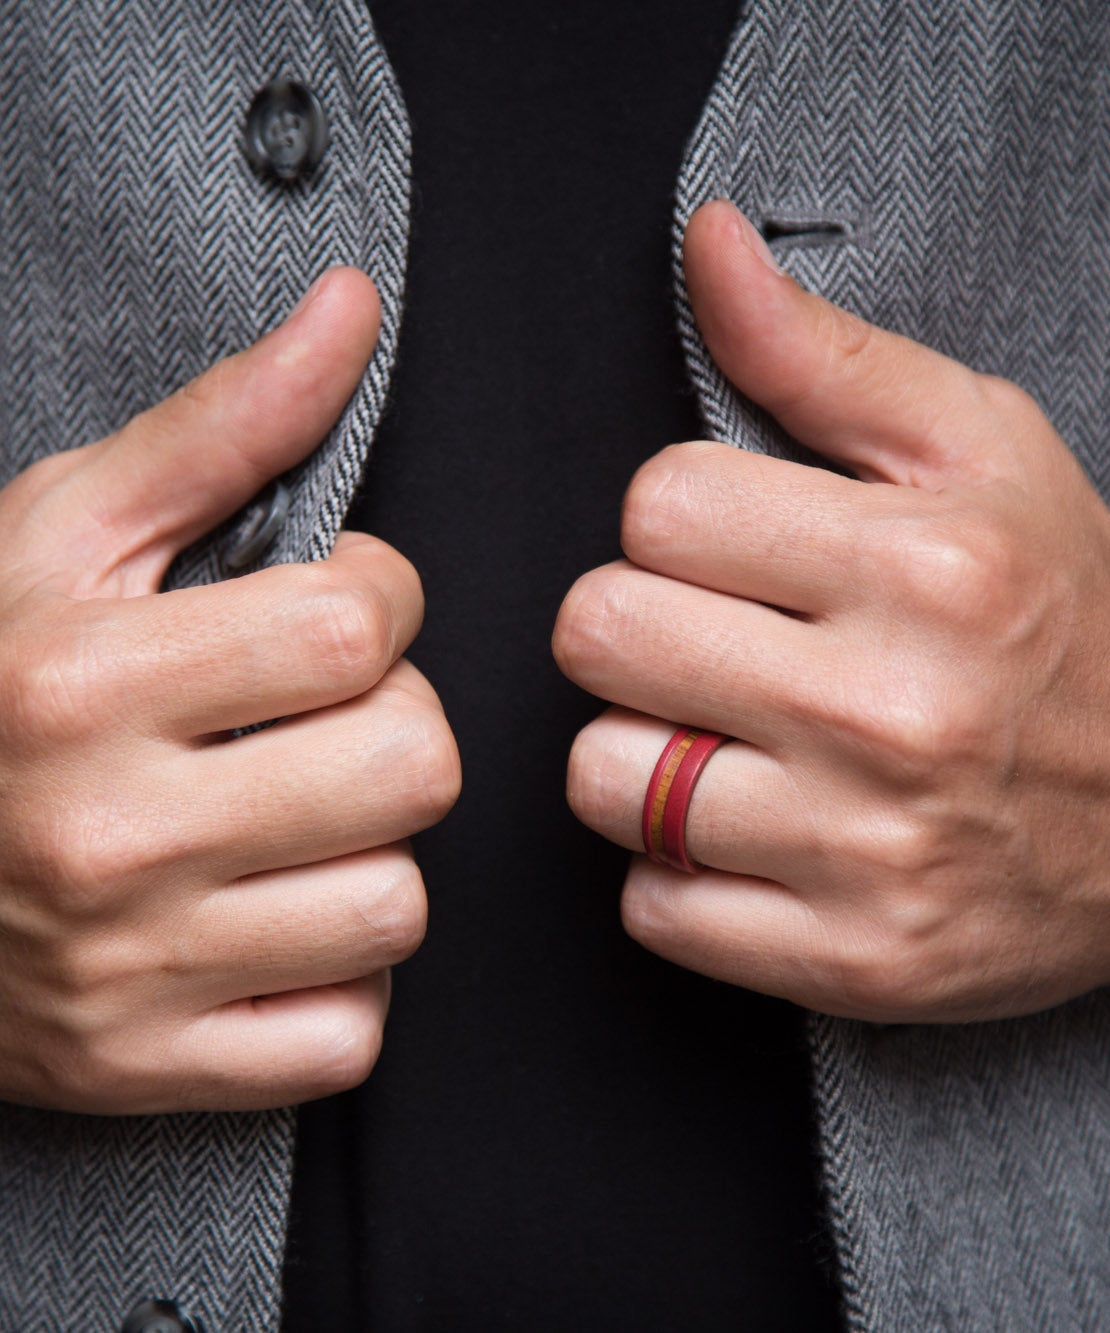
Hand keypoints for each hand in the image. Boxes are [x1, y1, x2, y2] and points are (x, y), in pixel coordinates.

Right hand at [0, 269, 459, 1112]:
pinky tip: (272, 925)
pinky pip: (346, 1040)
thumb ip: (227, 422)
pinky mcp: (147, 1069)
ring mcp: (130, 974)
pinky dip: (337, 985)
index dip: (381, 600)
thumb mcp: (68, 531)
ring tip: (294, 820)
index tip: (336, 608)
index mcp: (85, 681)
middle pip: (412, 765)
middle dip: (395, 725)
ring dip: (372, 852)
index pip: (362, 628)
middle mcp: (107, 836)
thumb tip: (354, 306)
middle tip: (324, 717)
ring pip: (395, 905)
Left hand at [554, 200, 1109, 1022]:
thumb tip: (708, 248)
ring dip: (642, 753)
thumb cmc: (1073, 611)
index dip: (677, 521)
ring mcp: (873, 853)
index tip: (732, 551)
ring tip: (730, 739)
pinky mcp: (858, 961)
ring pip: (604, 780)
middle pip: (601, 635)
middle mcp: (895, 713)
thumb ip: (824, 355)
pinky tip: (755, 832)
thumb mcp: (980, 450)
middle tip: (715, 640)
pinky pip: (653, 908)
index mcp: (924, 564)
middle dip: (638, 626)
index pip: (655, 507)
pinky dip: (678, 872)